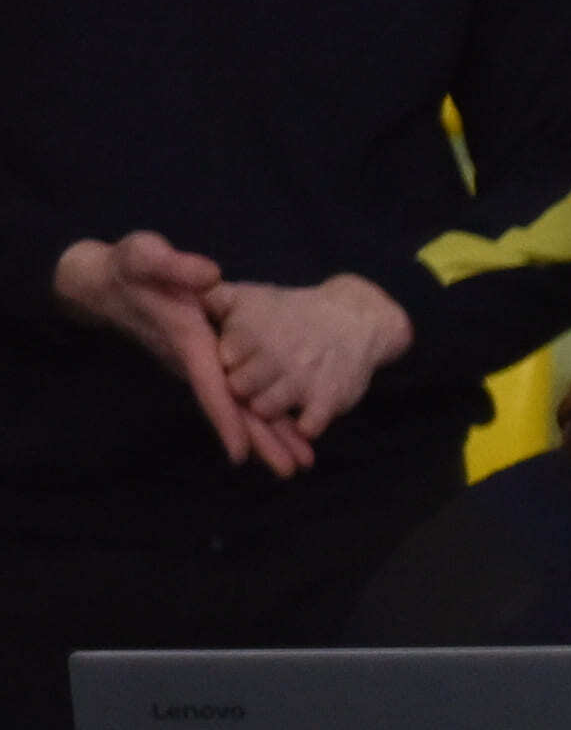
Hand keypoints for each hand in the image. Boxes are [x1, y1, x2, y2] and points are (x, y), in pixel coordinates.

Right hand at [52, 230, 310, 473]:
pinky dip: (263, 414)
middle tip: (292, 471)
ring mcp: (203, 363)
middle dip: (259, 439)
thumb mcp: (146, 258)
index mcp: (188, 340)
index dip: (226, 418)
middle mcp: (196, 360)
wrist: (110, 282)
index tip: (242, 453)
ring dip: (268, 435)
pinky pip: (239, 393)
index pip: (210, 386)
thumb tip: (209, 274)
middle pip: (231, 408)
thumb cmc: (130, 268)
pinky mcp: (209, 359)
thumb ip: (173, 267)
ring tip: (300, 464)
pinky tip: (289, 432)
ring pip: (238, 406)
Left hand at [210, 273, 411, 442]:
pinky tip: (301, 419)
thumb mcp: (251, 296)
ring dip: (266, 409)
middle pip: (238, 388)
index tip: (233, 360)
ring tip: (274, 397)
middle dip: (241, 388)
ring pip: (265, 410)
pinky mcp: (330, 400)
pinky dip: (302, 428)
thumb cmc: (290, 311)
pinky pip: (307, 427)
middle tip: (254, 382)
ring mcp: (303, 379)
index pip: (221, 359)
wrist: (354, 319)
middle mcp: (277, 354)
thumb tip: (184, 295)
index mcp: (252, 330)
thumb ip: (213, 298)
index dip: (225, 363)